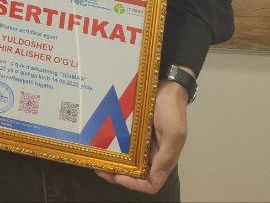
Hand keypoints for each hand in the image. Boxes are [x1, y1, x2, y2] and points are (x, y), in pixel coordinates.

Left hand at [97, 80, 187, 194]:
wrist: (165, 84)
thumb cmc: (172, 110)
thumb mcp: (174, 133)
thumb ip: (166, 156)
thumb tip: (154, 179)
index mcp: (162, 159)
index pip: (150, 184)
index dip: (134, 185)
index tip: (119, 176)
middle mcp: (150, 154)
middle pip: (133, 174)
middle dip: (116, 175)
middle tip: (100, 169)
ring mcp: (139, 143)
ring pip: (124, 161)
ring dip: (110, 163)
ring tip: (96, 159)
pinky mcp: (130, 131)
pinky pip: (119, 144)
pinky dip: (109, 148)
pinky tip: (98, 144)